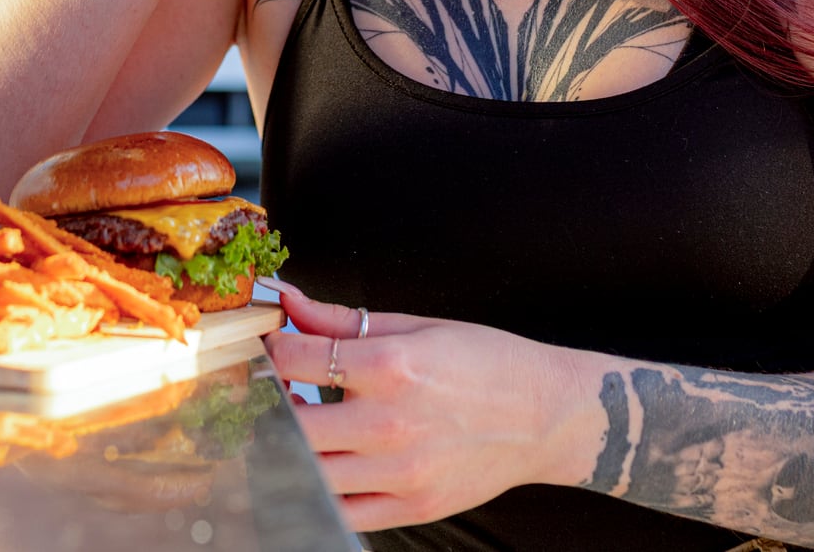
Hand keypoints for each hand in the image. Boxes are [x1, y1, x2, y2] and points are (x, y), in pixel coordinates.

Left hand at [263, 285, 584, 531]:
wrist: (546, 415)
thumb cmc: (483, 362)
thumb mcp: (414, 325)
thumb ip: (340, 321)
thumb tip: (286, 301)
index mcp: (390, 368)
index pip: (293, 360)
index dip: (267, 350)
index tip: (266, 347)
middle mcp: (390, 425)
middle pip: (290, 425)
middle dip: (269, 406)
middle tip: (271, 393)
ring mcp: (400, 474)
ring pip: (308, 474)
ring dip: (289, 451)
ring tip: (300, 427)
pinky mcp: (411, 508)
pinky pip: (341, 512)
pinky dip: (319, 491)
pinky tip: (324, 465)